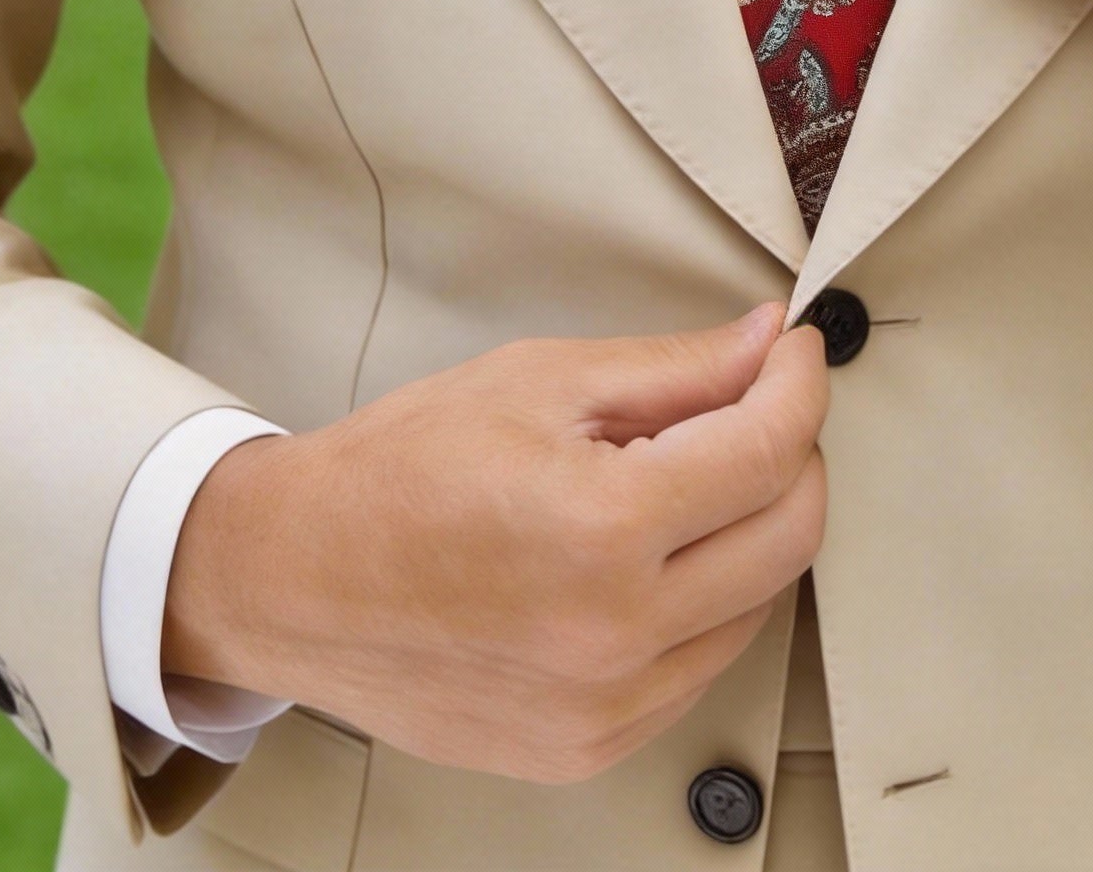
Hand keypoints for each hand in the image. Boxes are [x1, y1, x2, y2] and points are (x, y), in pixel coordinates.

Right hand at [161, 304, 827, 782]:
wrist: (293, 580)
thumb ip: (673, 370)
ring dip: (751, 529)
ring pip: (758, 606)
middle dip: (792, 453)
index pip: (768, 451)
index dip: (799, 385)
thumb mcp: (539, 383)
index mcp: (603, 529)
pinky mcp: (588, 748)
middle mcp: (615, 634)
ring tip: (681, 479)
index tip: (795, 353)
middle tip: (755, 404)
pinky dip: (706, 601)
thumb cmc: (397, 473)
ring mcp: (605, 707)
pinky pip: (700, 667)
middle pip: (790, 535)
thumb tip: (767, 344)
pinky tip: (653, 554)